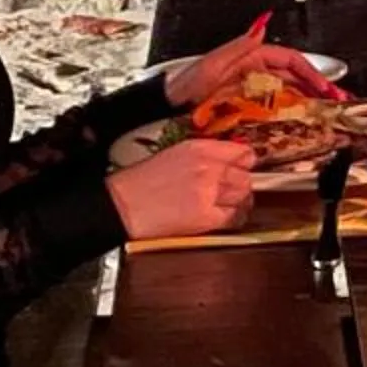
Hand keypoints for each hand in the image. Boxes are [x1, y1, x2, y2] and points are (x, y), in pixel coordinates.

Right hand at [108, 138, 256, 239]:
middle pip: (246, 175)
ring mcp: (210, 192)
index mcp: (198, 148)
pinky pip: (235, 217)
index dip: (244, 162)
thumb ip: (204, 155)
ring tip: (227, 204)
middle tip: (232, 190)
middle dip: (241, 183)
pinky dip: (234, 218)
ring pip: (244, 195)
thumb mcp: (173, 155)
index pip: (242, 152)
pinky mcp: (207, 216)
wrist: (121, 206)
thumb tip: (227, 161)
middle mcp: (208, 167)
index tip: (243, 167)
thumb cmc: (140, 183)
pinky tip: (224, 218)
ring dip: (239, 201)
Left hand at [164, 13, 343, 108]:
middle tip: (336, 101)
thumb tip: (261, 28)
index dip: (312, 72)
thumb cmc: (186, 83)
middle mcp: (255, 71)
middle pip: (295, 77)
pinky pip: (276, 106)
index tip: (324, 87)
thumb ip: (238, 46)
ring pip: (289, 91)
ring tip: (326, 112)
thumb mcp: (212, 63)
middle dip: (318, 87)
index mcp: (251, 56)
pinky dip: (292, 112)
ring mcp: (252, 88)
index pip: (291, 60)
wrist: (168, 106)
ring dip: (310, 100)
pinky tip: (303, 121)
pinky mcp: (247, 105)